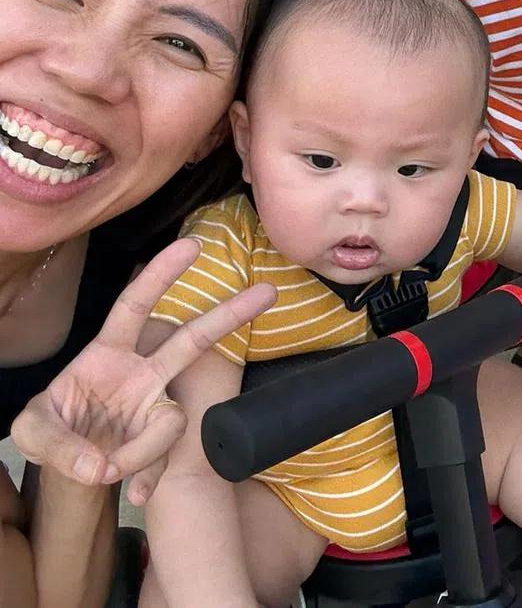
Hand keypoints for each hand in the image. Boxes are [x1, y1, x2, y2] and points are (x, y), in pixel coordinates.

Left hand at [10, 238, 274, 505]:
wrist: (74, 466)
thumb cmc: (54, 431)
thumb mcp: (33, 431)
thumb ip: (55, 443)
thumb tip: (101, 465)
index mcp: (107, 352)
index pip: (133, 306)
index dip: (160, 276)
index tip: (191, 247)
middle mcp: (142, 372)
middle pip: (191, 338)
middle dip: (230, 315)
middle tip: (270, 290)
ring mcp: (157, 404)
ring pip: (174, 418)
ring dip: (144, 452)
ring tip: (111, 474)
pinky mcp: (162, 437)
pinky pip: (166, 457)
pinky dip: (147, 477)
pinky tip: (133, 493)